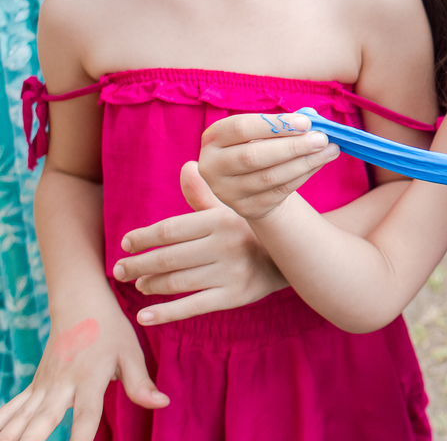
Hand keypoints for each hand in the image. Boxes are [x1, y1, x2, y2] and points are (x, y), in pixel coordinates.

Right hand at [0, 304, 167, 440]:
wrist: (80, 303)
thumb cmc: (110, 329)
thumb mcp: (131, 351)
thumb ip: (141, 383)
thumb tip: (162, 404)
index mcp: (90, 377)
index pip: (86, 415)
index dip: (81, 438)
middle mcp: (62, 384)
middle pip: (43, 420)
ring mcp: (44, 386)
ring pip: (21, 418)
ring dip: (12, 435)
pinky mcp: (35, 386)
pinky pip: (12, 409)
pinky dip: (2, 423)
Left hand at [111, 162, 287, 325]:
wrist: (290, 256)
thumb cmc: (250, 230)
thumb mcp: (231, 208)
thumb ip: (204, 194)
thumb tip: (187, 167)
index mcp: (220, 220)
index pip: (170, 229)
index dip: (143, 237)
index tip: (125, 244)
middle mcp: (225, 245)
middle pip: (169, 258)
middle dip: (139, 265)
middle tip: (119, 270)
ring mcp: (231, 272)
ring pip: (178, 282)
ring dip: (151, 285)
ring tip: (139, 284)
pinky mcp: (236, 296)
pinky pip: (193, 306)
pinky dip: (165, 313)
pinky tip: (143, 316)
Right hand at [198, 112, 339, 221]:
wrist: (252, 185)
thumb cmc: (260, 147)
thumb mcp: (262, 132)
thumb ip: (282, 123)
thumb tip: (310, 117)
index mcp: (213, 138)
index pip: (241, 128)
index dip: (275, 124)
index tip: (306, 122)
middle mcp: (212, 166)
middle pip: (253, 156)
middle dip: (292, 146)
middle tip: (322, 138)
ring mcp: (227, 191)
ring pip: (270, 176)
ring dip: (305, 162)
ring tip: (330, 149)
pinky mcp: (246, 208)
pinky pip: (280, 191)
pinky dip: (304, 175)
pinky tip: (320, 163)